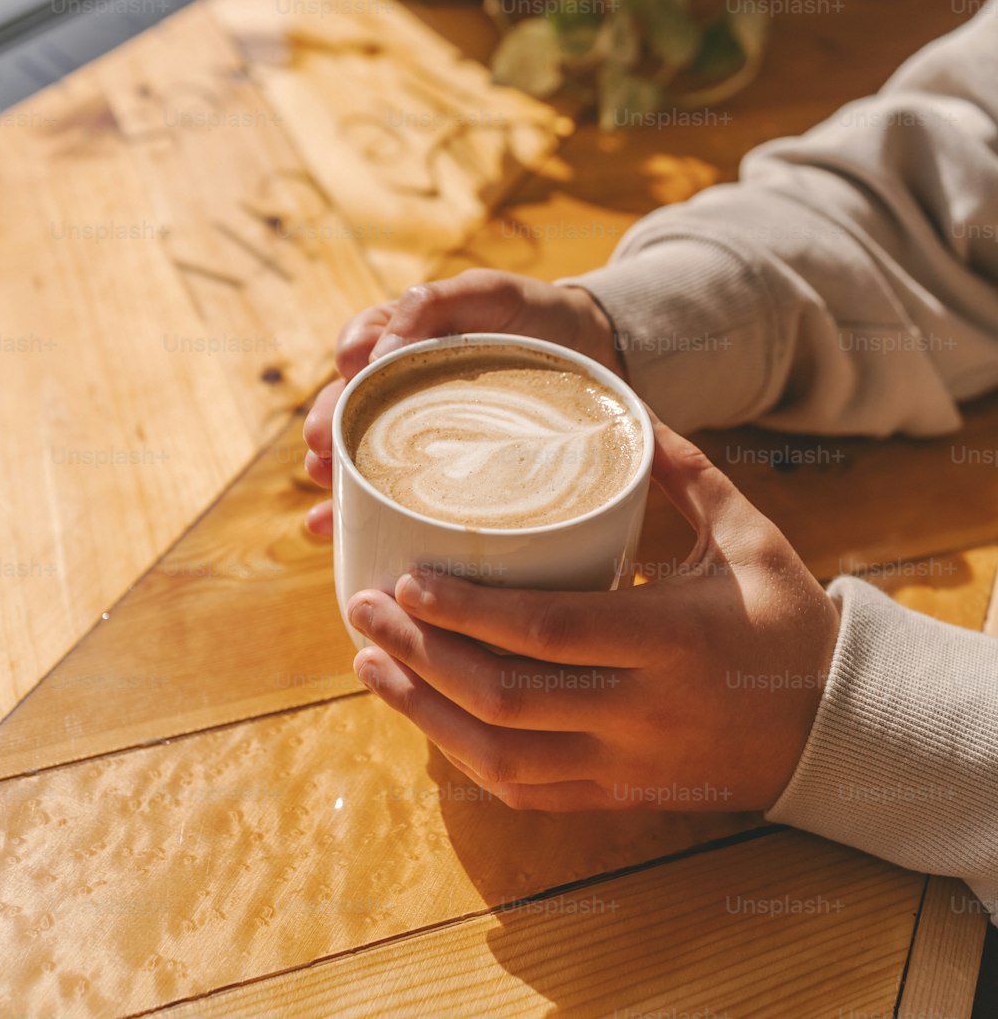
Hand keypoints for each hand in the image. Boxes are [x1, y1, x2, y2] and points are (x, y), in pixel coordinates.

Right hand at [303, 268, 620, 534]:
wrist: (591, 352)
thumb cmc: (533, 314)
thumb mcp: (490, 291)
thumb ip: (434, 302)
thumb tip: (377, 354)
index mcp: (405, 335)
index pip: (359, 343)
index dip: (348, 363)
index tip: (351, 378)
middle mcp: (400, 383)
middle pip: (346, 405)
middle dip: (326, 430)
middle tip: (322, 455)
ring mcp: (415, 428)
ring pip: (357, 451)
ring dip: (332, 476)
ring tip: (324, 499)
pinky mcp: (436, 469)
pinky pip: (387, 491)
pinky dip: (353, 513)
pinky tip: (333, 534)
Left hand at [345, 417, 840, 812]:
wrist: (836, 726)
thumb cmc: (787, 617)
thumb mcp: (747, 531)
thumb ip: (681, 468)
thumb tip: (618, 404)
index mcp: (673, 639)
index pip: (547, 631)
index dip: (467, 611)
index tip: (406, 577)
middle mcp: (642, 712)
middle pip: (506, 696)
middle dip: (421, 656)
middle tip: (363, 607)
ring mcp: (627, 766)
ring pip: (501, 756)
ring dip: (423, 711)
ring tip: (369, 662)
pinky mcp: (619, 795)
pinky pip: (525, 790)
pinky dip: (463, 756)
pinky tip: (422, 716)